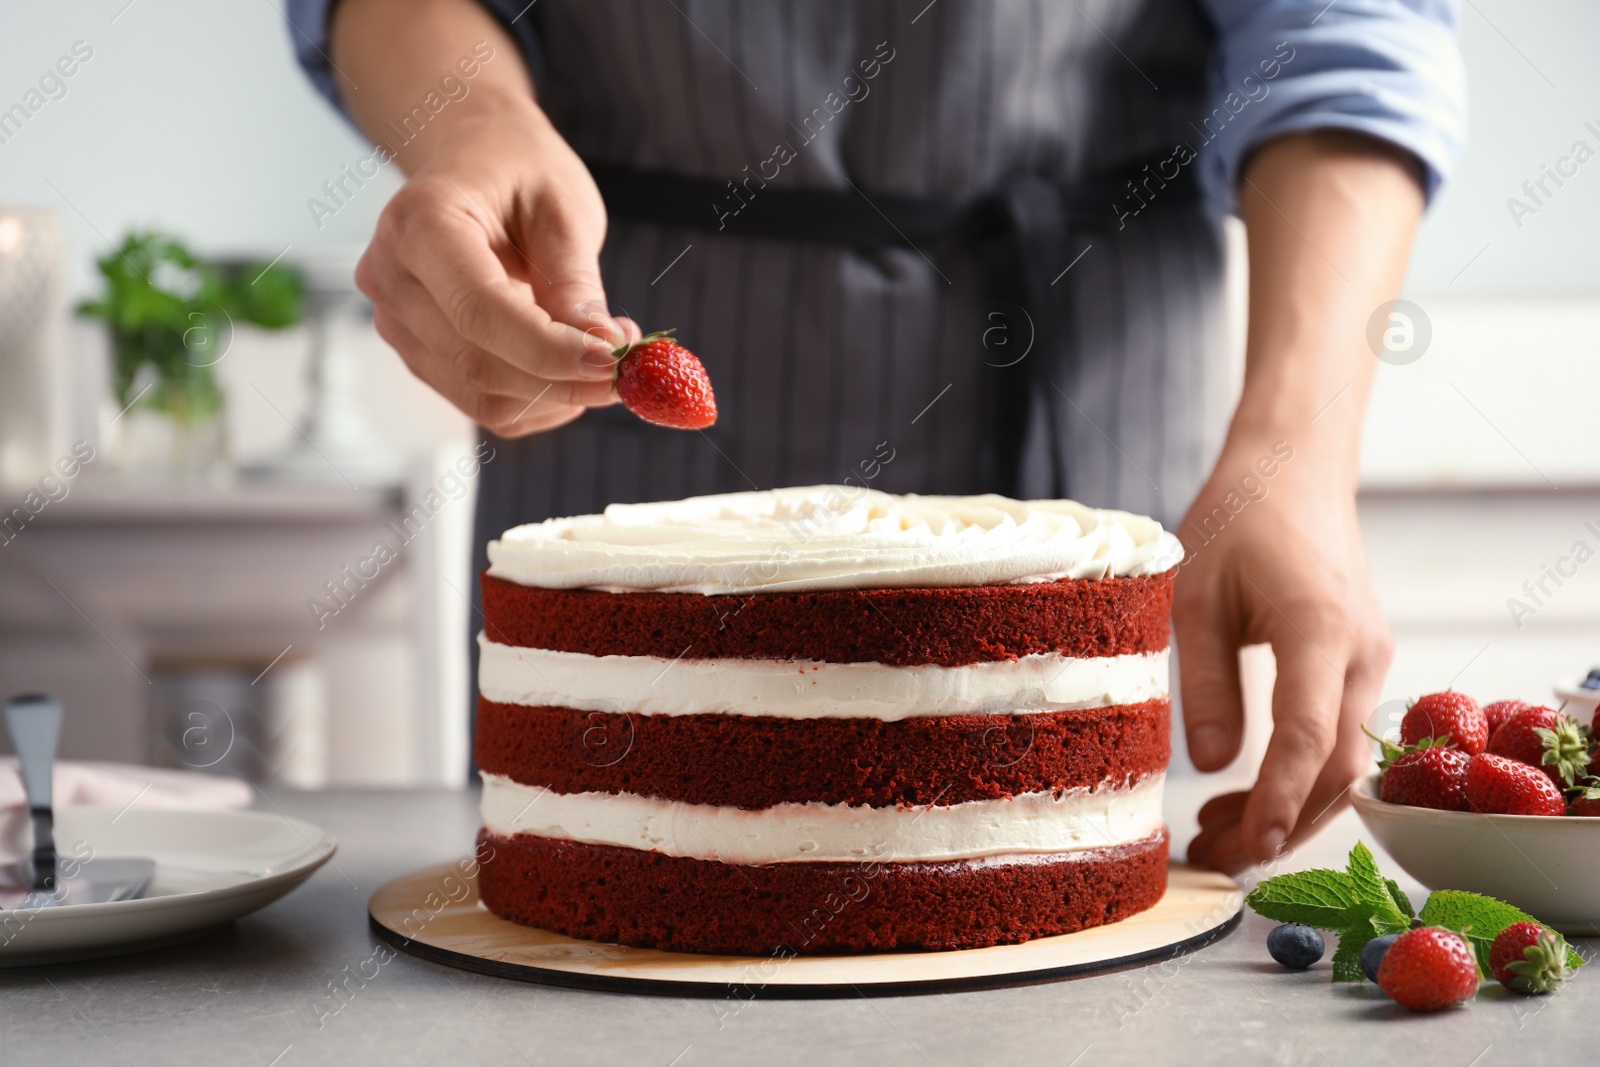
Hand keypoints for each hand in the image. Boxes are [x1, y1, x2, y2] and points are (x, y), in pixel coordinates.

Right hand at [355, 91, 636, 435]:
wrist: (472, 160)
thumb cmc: (517, 170)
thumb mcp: (561, 208)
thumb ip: (575, 282)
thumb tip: (601, 350)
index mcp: (420, 224)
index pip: (480, 311)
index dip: (549, 349)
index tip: (613, 360)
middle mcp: (392, 278)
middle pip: (478, 364)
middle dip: (562, 381)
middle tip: (628, 369)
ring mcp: (396, 322)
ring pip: (481, 396)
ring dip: (556, 395)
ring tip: (605, 355)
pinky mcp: (417, 352)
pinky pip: (482, 402)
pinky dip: (538, 399)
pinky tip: (571, 365)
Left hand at [1176, 436, 1393, 872]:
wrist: (1293, 471)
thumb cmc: (1237, 519)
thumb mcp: (1195, 595)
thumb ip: (1205, 682)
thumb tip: (1214, 766)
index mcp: (1318, 627)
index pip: (1308, 736)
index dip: (1277, 799)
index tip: (1243, 847)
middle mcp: (1362, 651)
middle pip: (1338, 769)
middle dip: (1280, 824)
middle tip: (1214, 858)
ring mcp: (1372, 659)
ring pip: (1346, 763)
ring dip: (1290, 808)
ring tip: (1218, 836)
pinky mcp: (1362, 664)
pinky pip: (1342, 736)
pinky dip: (1301, 776)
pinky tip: (1245, 794)